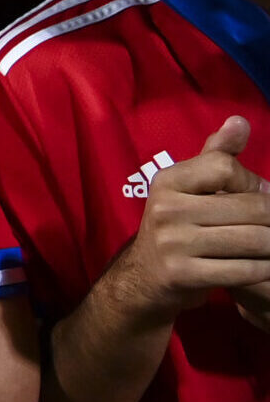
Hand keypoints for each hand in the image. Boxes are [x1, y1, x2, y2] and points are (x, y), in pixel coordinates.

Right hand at [102, 117, 269, 328]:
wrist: (144, 280)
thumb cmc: (177, 228)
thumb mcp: (188, 189)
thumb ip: (216, 156)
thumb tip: (239, 121)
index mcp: (168, 181)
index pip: (226, 167)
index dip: (253, 183)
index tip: (255, 197)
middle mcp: (166, 209)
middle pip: (251, 206)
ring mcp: (173, 243)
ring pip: (254, 240)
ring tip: (268, 246)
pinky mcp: (183, 275)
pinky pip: (246, 270)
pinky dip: (264, 269)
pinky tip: (262, 266)